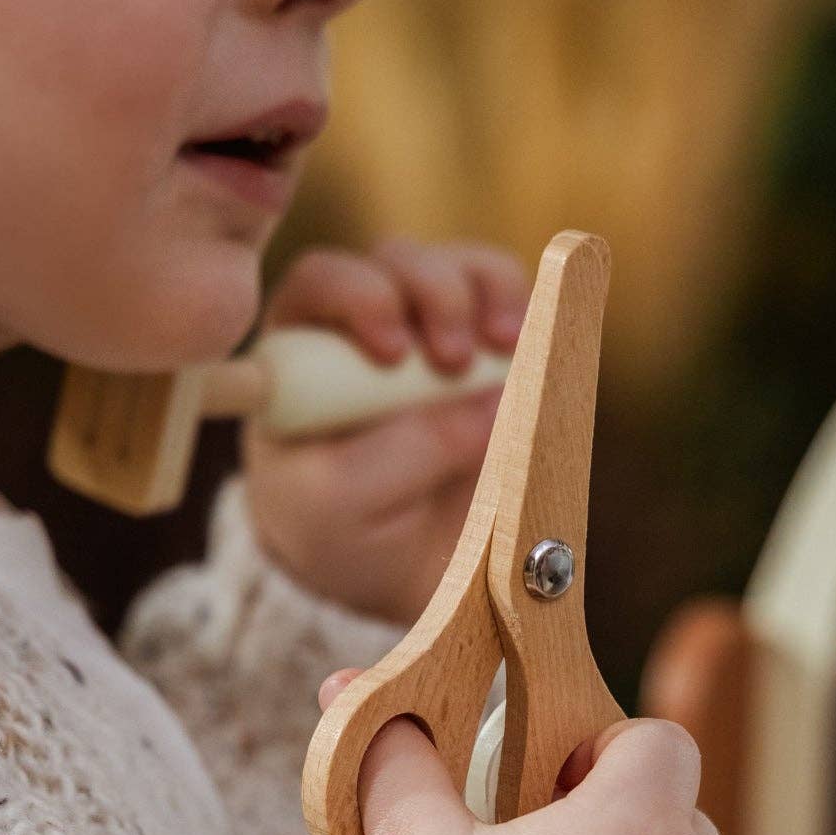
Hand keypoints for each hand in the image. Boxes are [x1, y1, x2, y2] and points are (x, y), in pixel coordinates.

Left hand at [243, 239, 530, 624]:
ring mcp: (436, 330)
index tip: (392, 354)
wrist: (399, 572)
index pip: (321, 283)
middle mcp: (369, 323)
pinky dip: (527, 311)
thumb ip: (408, 451)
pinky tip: (529, 348)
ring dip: (488, 294)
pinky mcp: (494, 350)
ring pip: (462, 269)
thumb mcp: (343, 505)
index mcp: (306, 352)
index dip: (360, 297)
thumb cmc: (345, 530)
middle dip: (434, 295)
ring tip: (504, 349)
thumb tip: (495, 397)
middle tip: (455, 361)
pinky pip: (514, 302)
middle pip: (398, 262)